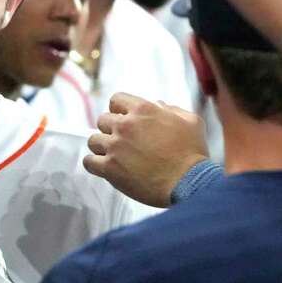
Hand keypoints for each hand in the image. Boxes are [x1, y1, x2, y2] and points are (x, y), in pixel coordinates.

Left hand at [83, 92, 207, 207]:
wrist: (189, 183)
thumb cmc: (192, 153)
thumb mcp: (191, 121)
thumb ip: (172, 109)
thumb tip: (158, 105)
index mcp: (142, 110)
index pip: (116, 100)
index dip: (118, 109)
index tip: (123, 119)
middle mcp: (125, 125)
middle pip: (102, 120)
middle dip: (111, 129)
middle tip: (122, 141)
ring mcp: (115, 146)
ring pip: (93, 140)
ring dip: (102, 147)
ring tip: (114, 155)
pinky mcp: (110, 168)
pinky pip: (88, 162)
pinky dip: (94, 164)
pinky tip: (104, 167)